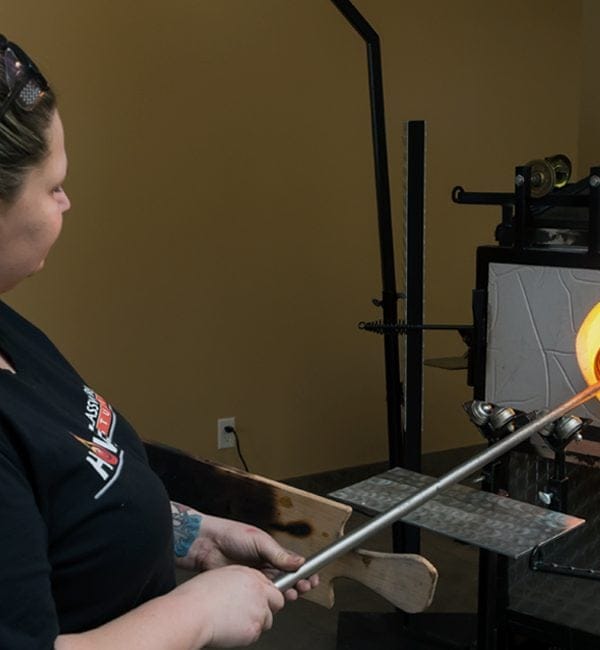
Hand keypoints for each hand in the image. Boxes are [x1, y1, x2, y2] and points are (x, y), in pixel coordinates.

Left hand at [176, 510, 318, 599]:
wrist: (207, 546)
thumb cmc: (231, 535)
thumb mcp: (259, 541)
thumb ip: (278, 554)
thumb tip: (298, 561)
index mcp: (272, 551)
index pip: (293, 563)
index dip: (305, 571)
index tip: (313, 577)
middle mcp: (266, 564)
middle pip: (288, 578)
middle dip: (300, 584)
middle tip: (305, 587)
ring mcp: (256, 576)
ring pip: (277, 589)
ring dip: (287, 592)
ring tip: (292, 594)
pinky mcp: (246, 587)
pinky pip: (261, 595)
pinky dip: (270, 598)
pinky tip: (274, 598)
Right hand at [177, 564, 284, 647]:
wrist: (192, 613)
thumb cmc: (199, 595)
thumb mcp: (222, 576)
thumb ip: (240, 581)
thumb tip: (244, 589)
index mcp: (250, 575)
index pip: (270, 584)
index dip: (265, 594)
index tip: (259, 599)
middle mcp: (258, 590)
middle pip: (277, 601)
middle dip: (268, 608)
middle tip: (251, 613)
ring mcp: (258, 609)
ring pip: (267, 620)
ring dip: (256, 622)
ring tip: (234, 621)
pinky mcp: (254, 628)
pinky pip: (256, 634)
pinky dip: (246, 635)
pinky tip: (230, 629)